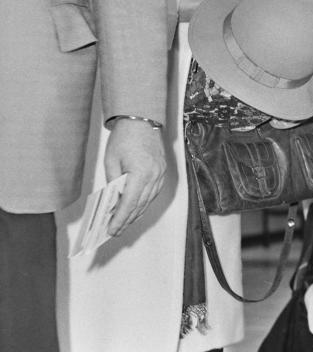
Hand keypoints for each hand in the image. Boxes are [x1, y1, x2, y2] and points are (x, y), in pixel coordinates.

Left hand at [103, 119, 166, 235]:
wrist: (141, 120)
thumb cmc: (124, 137)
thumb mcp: (111, 161)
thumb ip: (113, 183)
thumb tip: (112, 201)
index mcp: (140, 173)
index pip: (129, 203)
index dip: (120, 219)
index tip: (111, 230)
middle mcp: (154, 176)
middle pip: (140, 205)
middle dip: (127, 220)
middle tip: (115, 231)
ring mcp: (161, 174)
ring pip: (148, 201)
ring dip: (136, 213)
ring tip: (123, 223)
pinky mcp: (162, 171)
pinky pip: (153, 193)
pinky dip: (143, 202)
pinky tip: (135, 208)